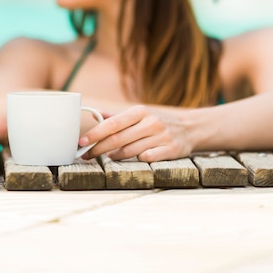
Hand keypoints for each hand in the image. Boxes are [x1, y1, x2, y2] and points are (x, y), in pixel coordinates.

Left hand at [78, 105, 192, 161]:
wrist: (191, 128)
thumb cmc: (158, 121)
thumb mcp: (140, 114)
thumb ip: (117, 117)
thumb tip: (95, 115)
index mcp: (140, 112)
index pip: (113, 123)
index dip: (95, 133)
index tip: (82, 141)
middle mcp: (151, 122)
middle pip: (119, 139)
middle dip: (99, 149)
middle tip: (87, 155)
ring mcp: (162, 137)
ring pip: (131, 151)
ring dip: (116, 156)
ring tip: (109, 157)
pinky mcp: (172, 150)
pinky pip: (148, 158)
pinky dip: (137, 160)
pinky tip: (132, 160)